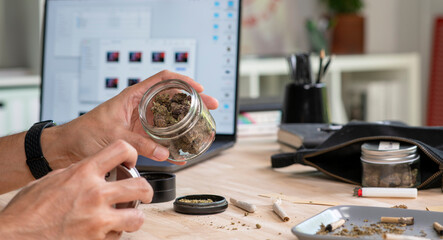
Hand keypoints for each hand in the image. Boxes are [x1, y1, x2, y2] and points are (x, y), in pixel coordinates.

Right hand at [0, 140, 151, 239]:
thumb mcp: (52, 180)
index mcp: (83, 173)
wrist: (14, 237)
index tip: (132, 161)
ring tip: (128, 216)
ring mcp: (97, 220)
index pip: (121, 149)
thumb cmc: (28, 210)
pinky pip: (118, 237)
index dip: (132, 153)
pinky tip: (104, 231)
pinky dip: (114, 234)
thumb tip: (93, 170)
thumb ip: (77, 173)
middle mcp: (94, 194)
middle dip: (146, 190)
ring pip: (137, 217)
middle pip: (140, 186)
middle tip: (143, 194)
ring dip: (134, 217)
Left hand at [43, 70, 218, 168]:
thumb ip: (139, 144)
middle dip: (194, 101)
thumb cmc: (84, 132)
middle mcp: (141, 106)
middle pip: (173, 98)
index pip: (164, 79)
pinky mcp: (141, 138)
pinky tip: (181, 154)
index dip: (184, 81)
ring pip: (171, 119)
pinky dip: (173, 145)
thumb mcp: (114, 134)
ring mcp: (142, 122)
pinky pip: (162, 139)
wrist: (69, 148)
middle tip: (210, 107)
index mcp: (134, 96)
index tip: (199, 88)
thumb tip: (163, 152)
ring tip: (202, 129)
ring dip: (187, 123)